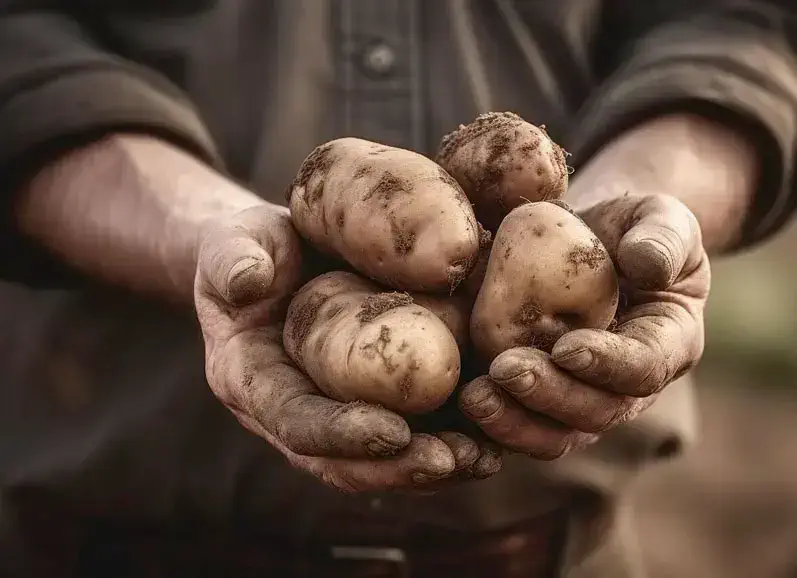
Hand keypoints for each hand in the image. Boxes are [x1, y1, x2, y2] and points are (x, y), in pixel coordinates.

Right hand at [194, 190, 498, 492]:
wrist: (277, 257)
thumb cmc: (255, 246)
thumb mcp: (234, 242)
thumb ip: (234, 258)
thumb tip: (248, 281)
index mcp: (251, 381)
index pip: (295, 422)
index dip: (342, 434)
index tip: (395, 433)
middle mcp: (292, 411)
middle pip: (343, 461)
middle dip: (399, 467)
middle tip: (454, 460)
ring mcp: (331, 411)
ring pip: (381, 458)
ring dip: (433, 465)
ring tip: (486, 457)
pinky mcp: (368, 400)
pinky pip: (408, 430)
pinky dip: (449, 436)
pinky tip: (494, 431)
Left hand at [459, 192, 708, 457]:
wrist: (588, 238)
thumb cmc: (630, 225)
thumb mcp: (660, 217)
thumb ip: (664, 239)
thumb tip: (649, 268)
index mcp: (666, 344)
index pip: (644, 368)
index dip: (608, 365)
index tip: (567, 347)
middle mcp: (625, 385)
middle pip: (595, 411)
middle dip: (549, 396)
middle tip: (505, 370)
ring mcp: (580, 397)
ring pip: (554, 432)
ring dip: (514, 421)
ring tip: (474, 398)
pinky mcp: (538, 397)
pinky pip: (517, 424)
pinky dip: (490, 423)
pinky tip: (457, 403)